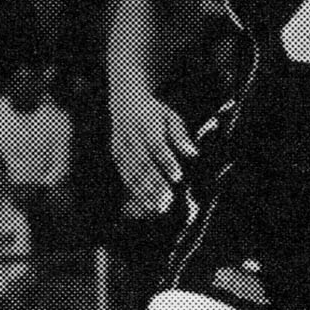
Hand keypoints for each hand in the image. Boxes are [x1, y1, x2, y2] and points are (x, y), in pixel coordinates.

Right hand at [111, 88, 193, 218]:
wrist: (125, 102)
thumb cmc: (154, 112)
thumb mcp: (171, 116)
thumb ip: (180, 135)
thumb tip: (193, 153)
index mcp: (147, 124)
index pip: (158, 146)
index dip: (167, 162)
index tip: (178, 178)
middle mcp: (131, 137)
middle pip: (143, 163)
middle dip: (155, 184)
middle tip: (168, 202)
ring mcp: (121, 147)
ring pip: (132, 173)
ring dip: (144, 192)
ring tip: (157, 207)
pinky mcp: (115, 156)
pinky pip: (124, 176)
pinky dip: (134, 191)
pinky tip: (144, 202)